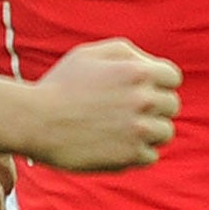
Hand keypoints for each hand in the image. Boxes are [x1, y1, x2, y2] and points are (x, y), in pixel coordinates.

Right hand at [30, 39, 180, 171]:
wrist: (35, 121)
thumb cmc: (60, 85)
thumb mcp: (89, 54)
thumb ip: (126, 53)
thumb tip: (151, 65)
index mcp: (137, 71)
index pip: (173, 78)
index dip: (158, 83)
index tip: (142, 91)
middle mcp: (144, 99)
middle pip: (171, 106)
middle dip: (154, 107)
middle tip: (126, 111)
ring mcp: (139, 129)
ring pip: (165, 132)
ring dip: (149, 132)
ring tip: (121, 130)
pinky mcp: (130, 156)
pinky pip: (151, 156)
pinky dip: (136, 153)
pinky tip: (114, 145)